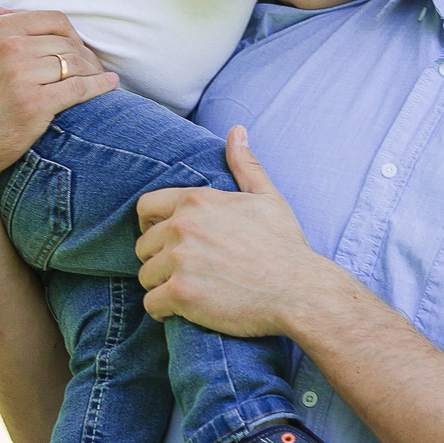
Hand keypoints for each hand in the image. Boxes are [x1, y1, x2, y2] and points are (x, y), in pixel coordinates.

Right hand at [0, 5, 116, 189]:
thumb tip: (9, 8)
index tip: (76, 48)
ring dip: (94, 70)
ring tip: (101, 78)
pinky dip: (100, 85)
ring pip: (76, 63)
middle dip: (85, 53)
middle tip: (93, 67)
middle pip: (67, 42)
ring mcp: (22, 77)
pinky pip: (80, 88)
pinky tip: (109, 86)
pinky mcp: (35, 106)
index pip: (51, 19)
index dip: (70, 33)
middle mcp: (9, 48)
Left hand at [135, 128, 344, 337]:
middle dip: (160, 260)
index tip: (171, 243)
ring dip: (162, 287)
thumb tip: (236, 131)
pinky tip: (185, 311)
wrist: (300, 291)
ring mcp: (179, 260)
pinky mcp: (181, 293)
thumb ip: (245, 164)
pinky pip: (151, 304)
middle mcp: (182, 226)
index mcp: (196, 200)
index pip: (145, 208)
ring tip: (191, 291)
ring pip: (145, 276)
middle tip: (188, 272)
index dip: (154, 227)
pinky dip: (164, 311)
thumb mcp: (267, 198)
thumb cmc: (284, 246)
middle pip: (143, 246)